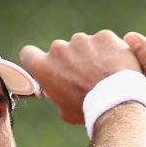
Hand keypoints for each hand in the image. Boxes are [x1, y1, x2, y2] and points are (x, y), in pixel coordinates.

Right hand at [19, 30, 141, 124]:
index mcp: (44, 67)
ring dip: (90, 54)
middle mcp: (59, 49)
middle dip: (70, 60)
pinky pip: (104, 41)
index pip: (28, 54)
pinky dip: (110, 50)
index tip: (44, 64)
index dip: (35, 58)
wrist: (117, 102)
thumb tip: (60, 92)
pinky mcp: (103, 36)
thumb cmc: (89, 110)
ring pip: (84, 44)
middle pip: (60, 50)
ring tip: (104, 73)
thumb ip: (58, 94)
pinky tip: (117, 66)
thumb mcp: (64, 110)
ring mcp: (82, 41)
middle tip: (85, 76)